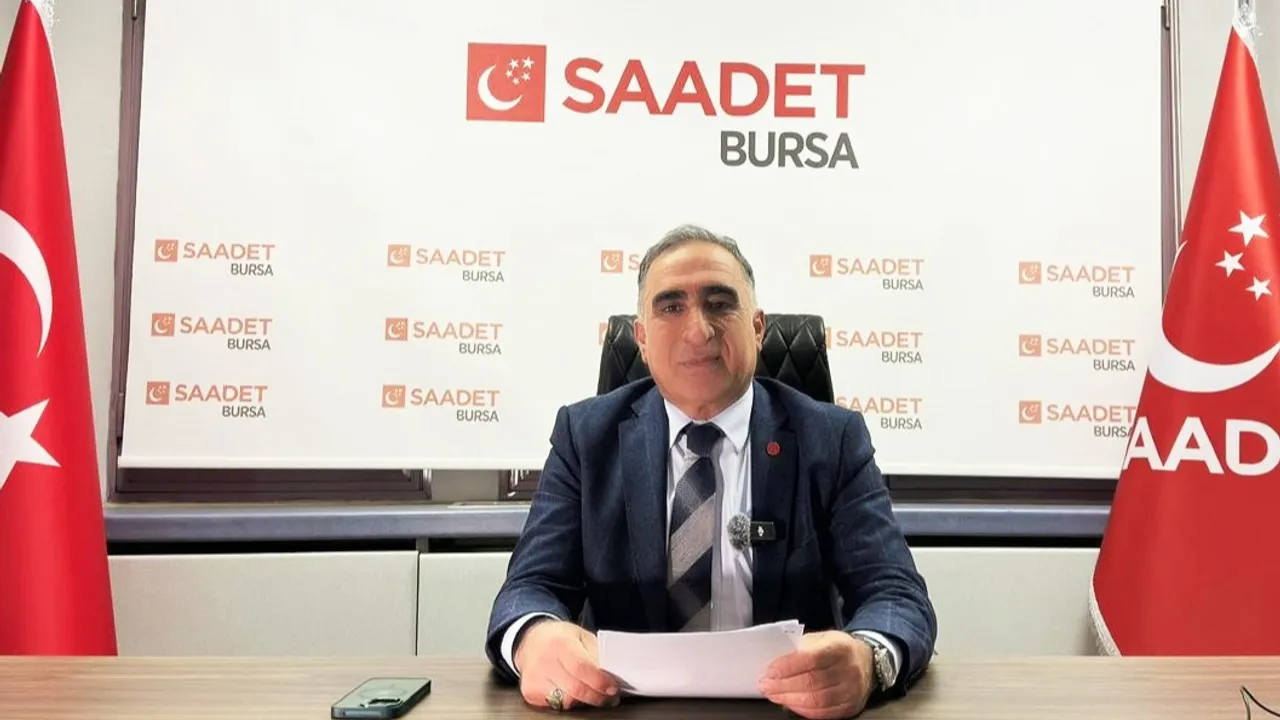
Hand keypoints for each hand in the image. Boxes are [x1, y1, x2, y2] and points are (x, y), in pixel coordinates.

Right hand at [514, 619, 619, 709]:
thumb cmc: (559, 638)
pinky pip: (555, 704)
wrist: (530, 641)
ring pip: (566, 701)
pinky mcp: (530, 692)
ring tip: (591, 693)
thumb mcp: (581, 636)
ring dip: (583, 700)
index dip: (599, 681)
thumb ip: (596, 654)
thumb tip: (610, 675)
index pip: (581, 667)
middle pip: (575, 689)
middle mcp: (544, 661)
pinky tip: (571, 692)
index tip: (613, 688)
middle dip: (597, 696)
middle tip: (610, 697)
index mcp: (560, 643)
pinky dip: (568, 701)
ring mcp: (535, 678)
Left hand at [758, 630, 874, 718]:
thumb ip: (801, 648)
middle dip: (783, 685)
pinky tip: (790, 704)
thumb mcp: (821, 638)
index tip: (770, 671)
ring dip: (790, 700)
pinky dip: (803, 710)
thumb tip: (776, 663)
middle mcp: (849, 670)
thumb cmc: (837, 649)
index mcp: (840, 647)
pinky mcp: (850, 707)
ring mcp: (852, 691)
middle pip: (812, 682)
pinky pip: (823, 713)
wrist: (867, 662)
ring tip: (774, 695)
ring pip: (816, 700)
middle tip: (766, 685)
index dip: (788, 666)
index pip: (811, 658)